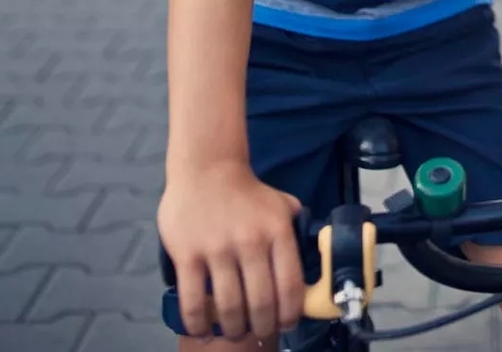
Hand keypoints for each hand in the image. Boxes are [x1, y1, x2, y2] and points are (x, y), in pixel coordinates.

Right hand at [158, 161, 303, 340]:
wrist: (206, 168)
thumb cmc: (247, 192)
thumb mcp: (282, 205)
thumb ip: (295, 232)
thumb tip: (313, 260)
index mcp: (278, 232)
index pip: (291, 285)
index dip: (290, 314)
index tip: (286, 325)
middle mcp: (251, 242)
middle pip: (261, 302)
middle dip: (262, 327)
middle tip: (259, 333)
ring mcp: (218, 249)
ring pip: (228, 306)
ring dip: (233, 328)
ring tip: (234, 333)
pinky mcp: (188, 254)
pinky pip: (193, 299)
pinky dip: (198, 322)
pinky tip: (201, 330)